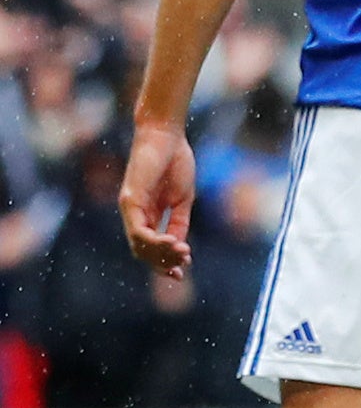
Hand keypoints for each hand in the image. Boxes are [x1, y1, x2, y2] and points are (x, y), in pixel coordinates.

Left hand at [119, 122, 195, 279]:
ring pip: (139, 244)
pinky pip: (138, 230)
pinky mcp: (129, 200)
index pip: (151, 246)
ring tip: (183, 254)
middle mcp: (134, 214)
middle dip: (163, 263)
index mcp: (147, 214)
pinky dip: (154, 241)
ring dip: (161, 254)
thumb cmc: (175, 161)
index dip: (165, 262)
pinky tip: (172, 243)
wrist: (166, 135)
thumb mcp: (182, 198)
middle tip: (182, 268)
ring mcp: (130, 208)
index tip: (182, 272)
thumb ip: (179, 220)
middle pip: (143, 251)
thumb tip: (180, 246)